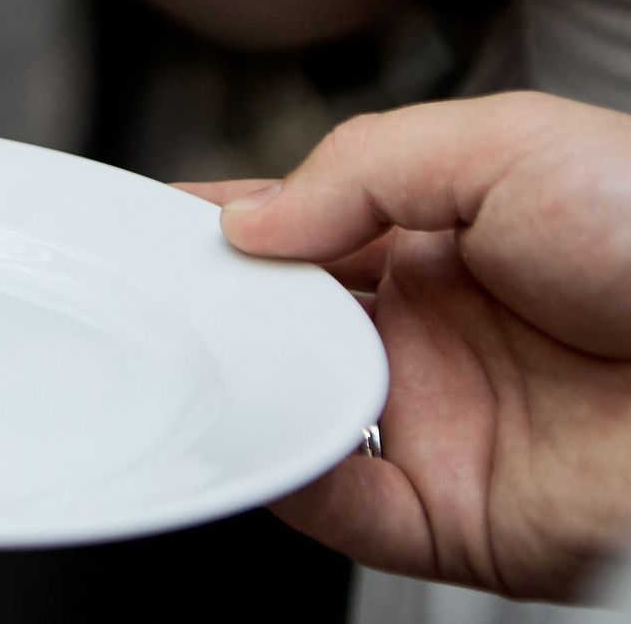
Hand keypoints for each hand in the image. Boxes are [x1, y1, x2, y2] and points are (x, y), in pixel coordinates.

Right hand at [193, 93, 630, 599]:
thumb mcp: (506, 143)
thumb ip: (361, 168)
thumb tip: (249, 220)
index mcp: (438, 239)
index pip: (300, 229)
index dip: (224, 223)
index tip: (151, 219)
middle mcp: (430, 335)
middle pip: (282, 324)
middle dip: (214, 304)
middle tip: (157, 285)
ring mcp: (439, 425)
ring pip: (296, 411)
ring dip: (240, 384)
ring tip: (203, 349)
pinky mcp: (455, 514)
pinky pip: (341, 507)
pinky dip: (288, 477)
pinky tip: (268, 428)